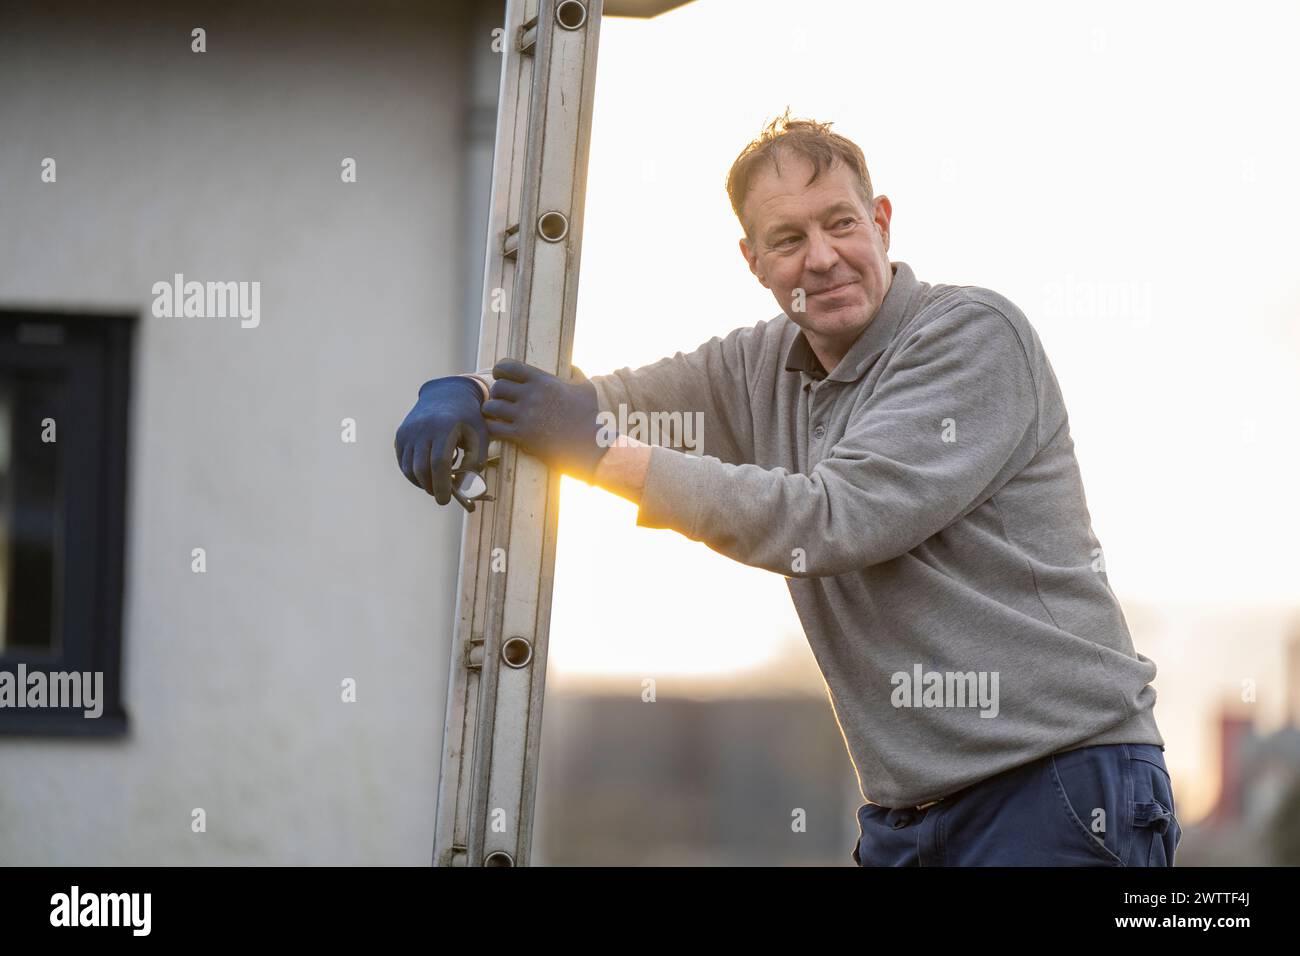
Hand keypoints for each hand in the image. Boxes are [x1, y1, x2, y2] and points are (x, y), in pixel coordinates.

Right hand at [394, 376, 488, 504]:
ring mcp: (408, 431)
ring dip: (422, 483)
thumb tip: (463, 487)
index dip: (441, 484)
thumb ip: (475, 462)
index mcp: (444, 427)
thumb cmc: (469, 420)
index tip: (445, 500)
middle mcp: (422, 428)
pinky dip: (413, 474)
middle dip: (431, 487)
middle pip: (421, 468)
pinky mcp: (400, 435)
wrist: (447, 395)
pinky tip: (427, 474)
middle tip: (442, 496)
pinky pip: (403, 463)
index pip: (438, 463)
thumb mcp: (480, 437)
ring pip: (409, 468)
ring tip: (436, 484)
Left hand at [482, 359, 607, 481]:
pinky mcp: (522, 435)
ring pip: (492, 407)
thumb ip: (576, 374)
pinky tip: (497, 430)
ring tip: (495, 415)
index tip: (499, 376)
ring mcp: (525, 416)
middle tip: (501, 400)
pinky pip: (494, 429)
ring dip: (491, 411)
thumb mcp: (586, 389)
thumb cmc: (589, 417)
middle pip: (498, 387)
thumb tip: (572, 367)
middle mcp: (531, 395)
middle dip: (497, 394)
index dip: (499, 370)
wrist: (590, 445)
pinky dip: (492, 429)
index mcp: (543, 381)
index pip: (509, 366)